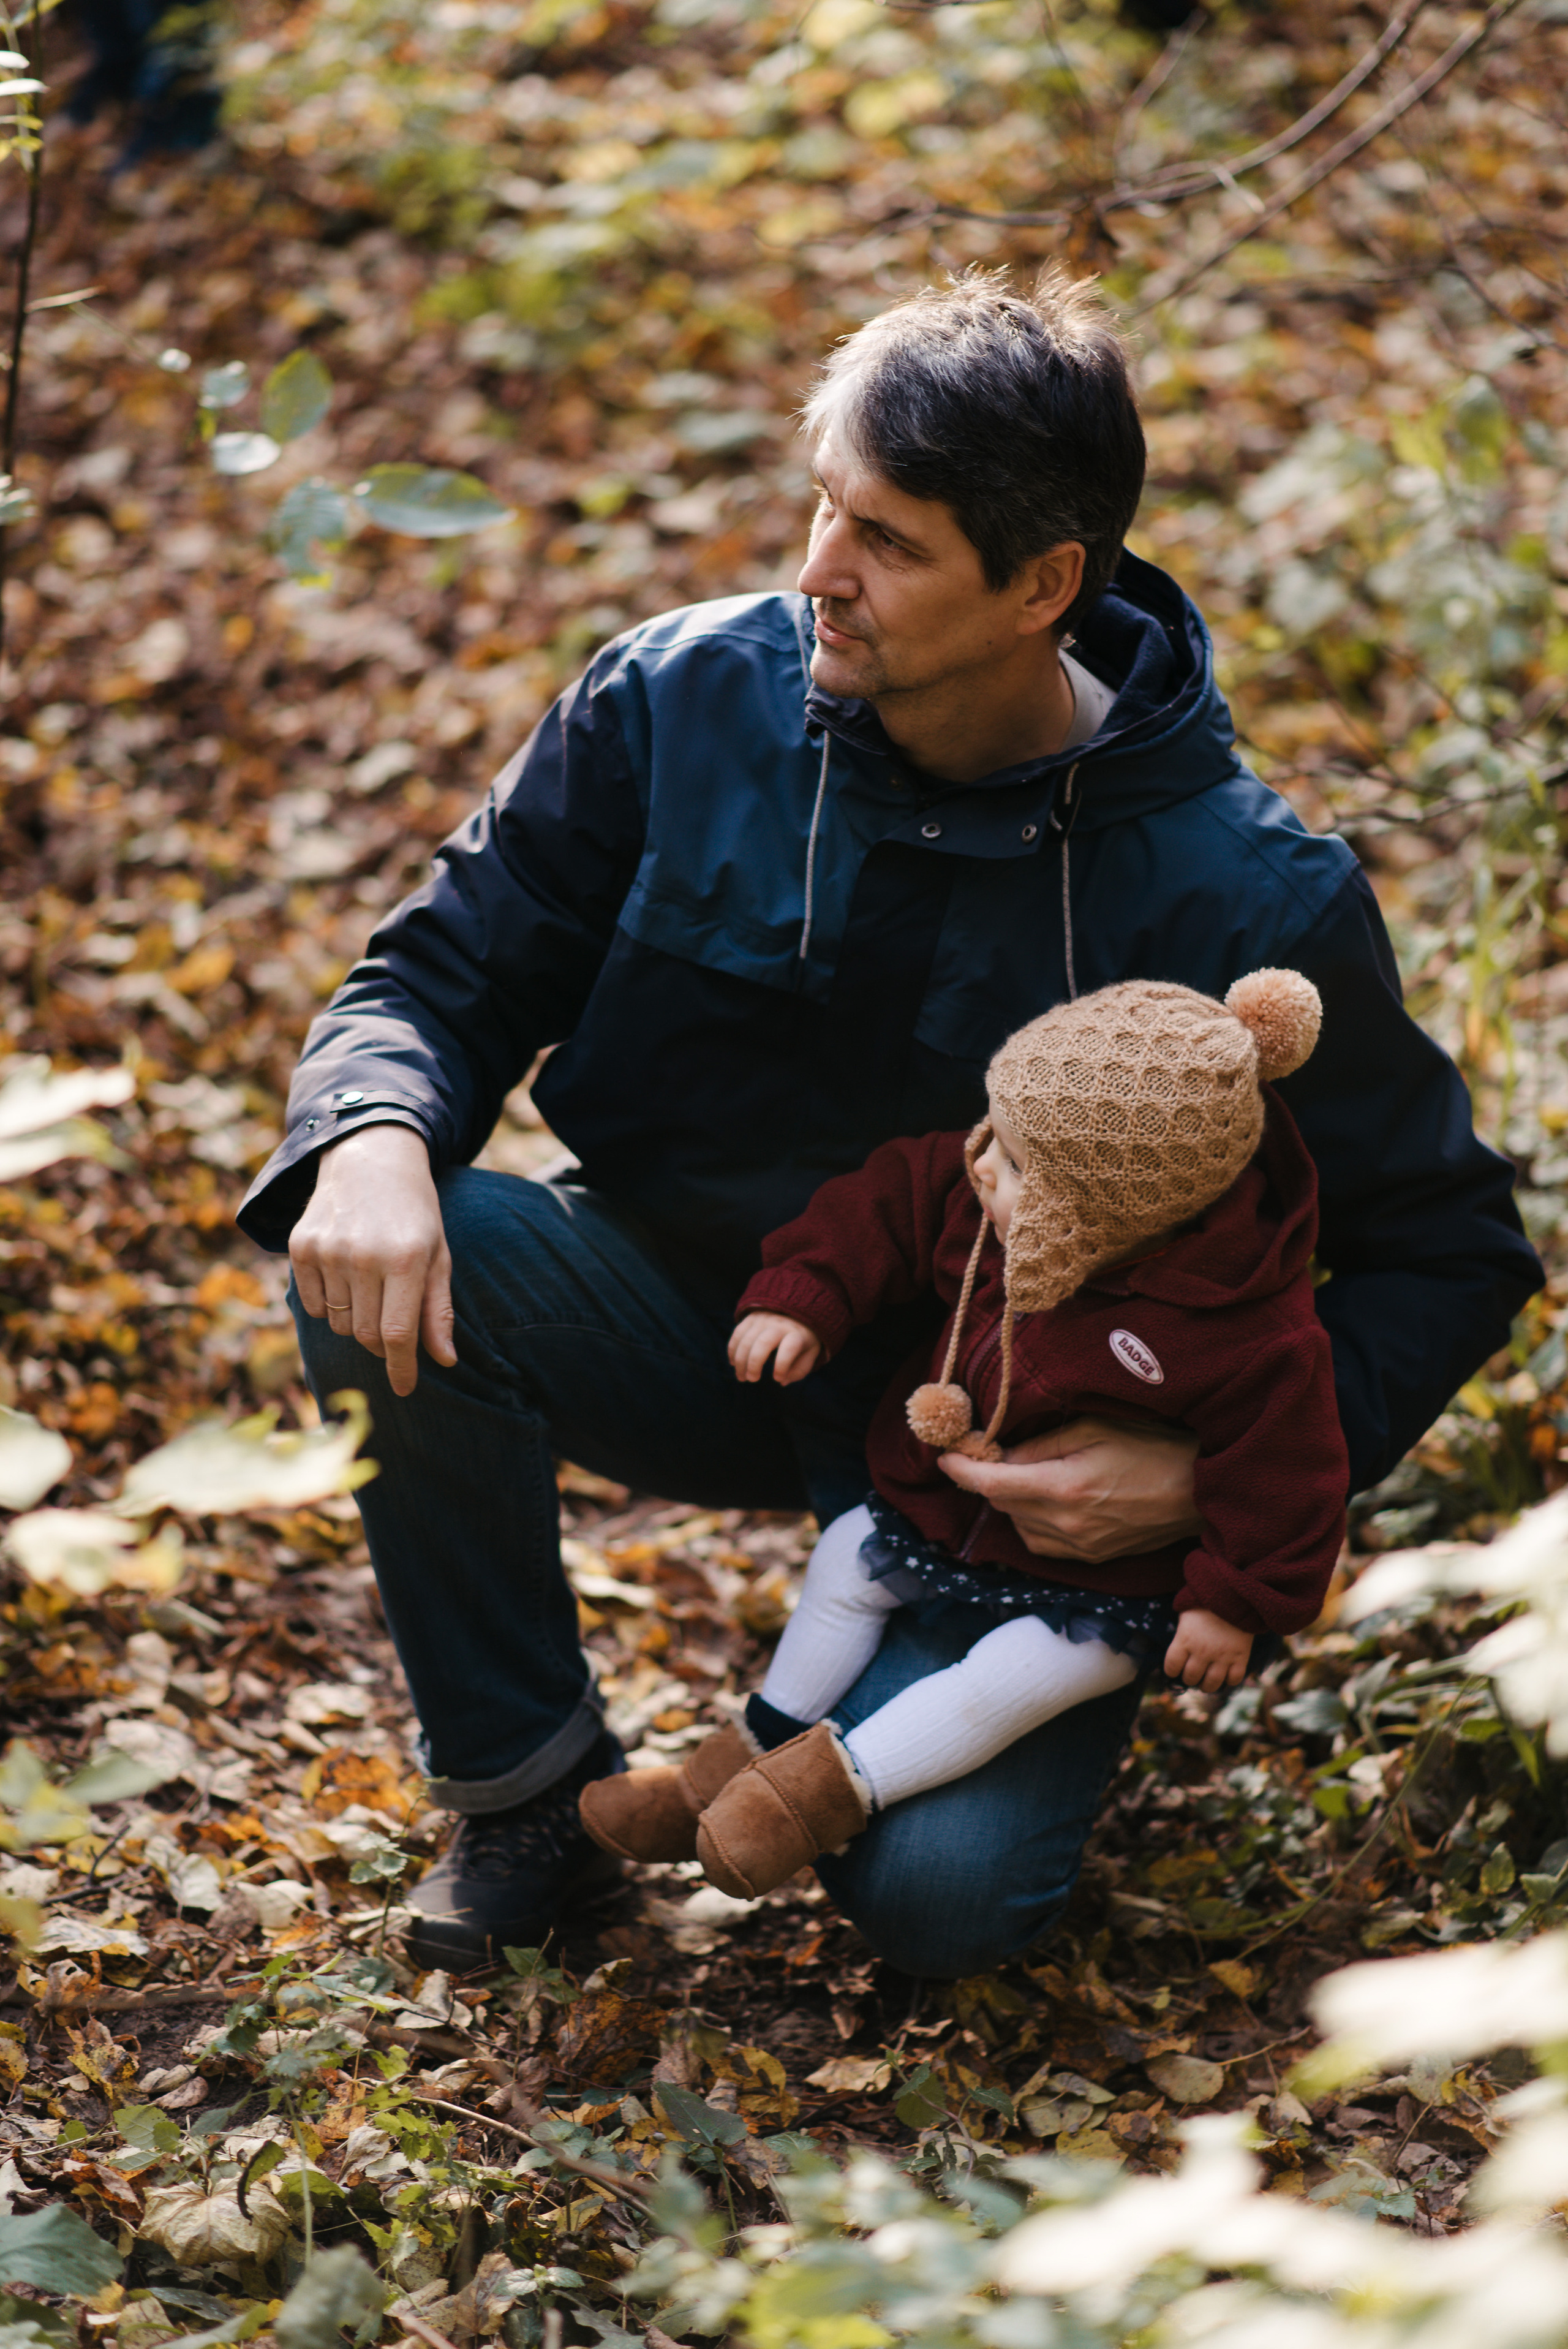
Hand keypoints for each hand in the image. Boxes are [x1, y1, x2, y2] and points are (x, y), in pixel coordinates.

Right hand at [289, 1124, 456, 1397]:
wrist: (370, 1158)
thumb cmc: (414, 1213)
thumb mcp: (438, 1255)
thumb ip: (438, 1310)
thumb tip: (445, 1361)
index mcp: (406, 1259)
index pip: (397, 1334)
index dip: (401, 1368)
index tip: (405, 1389)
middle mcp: (364, 1255)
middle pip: (366, 1335)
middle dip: (381, 1344)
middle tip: (391, 1324)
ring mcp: (327, 1250)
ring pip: (340, 1323)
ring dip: (357, 1320)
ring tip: (371, 1285)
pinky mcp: (300, 1247)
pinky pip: (314, 1305)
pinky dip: (331, 1305)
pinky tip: (345, 1275)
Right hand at [729, 1312, 821, 1385]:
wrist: (796, 1311)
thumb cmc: (802, 1340)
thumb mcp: (810, 1354)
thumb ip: (799, 1370)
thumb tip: (781, 1381)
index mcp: (797, 1334)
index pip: (789, 1349)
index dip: (781, 1366)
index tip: (777, 1378)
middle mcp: (780, 1324)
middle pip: (763, 1343)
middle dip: (754, 1364)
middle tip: (752, 1379)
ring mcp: (763, 1319)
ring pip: (746, 1340)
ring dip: (740, 1361)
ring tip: (741, 1377)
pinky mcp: (750, 1318)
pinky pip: (737, 1334)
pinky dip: (732, 1350)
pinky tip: (734, 1363)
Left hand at [937, 1416, 1200, 1561]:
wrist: (1198, 1491)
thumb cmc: (1152, 1447)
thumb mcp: (1094, 1429)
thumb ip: (1042, 1445)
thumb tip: (1001, 1456)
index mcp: (1064, 1488)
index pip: (991, 1484)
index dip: (961, 1469)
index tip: (945, 1456)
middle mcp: (1067, 1525)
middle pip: (1001, 1505)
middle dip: (990, 1479)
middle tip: (995, 1453)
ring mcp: (1080, 1547)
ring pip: (1019, 1526)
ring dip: (1012, 1502)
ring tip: (1032, 1475)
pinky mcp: (1092, 1558)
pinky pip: (1042, 1543)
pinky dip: (1033, 1522)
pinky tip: (1050, 1501)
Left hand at [1164, 1607, 1252, 1692]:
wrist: (1234, 1594)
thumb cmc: (1206, 1603)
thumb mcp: (1186, 1616)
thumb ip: (1182, 1634)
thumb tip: (1179, 1650)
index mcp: (1184, 1640)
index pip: (1171, 1666)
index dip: (1171, 1670)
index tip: (1175, 1669)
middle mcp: (1201, 1652)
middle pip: (1190, 1677)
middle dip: (1189, 1678)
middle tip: (1193, 1674)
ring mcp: (1221, 1656)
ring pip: (1211, 1684)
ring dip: (1207, 1686)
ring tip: (1207, 1682)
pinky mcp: (1240, 1657)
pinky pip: (1234, 1679)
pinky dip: (1229, 1680)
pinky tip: (1227, 1675)